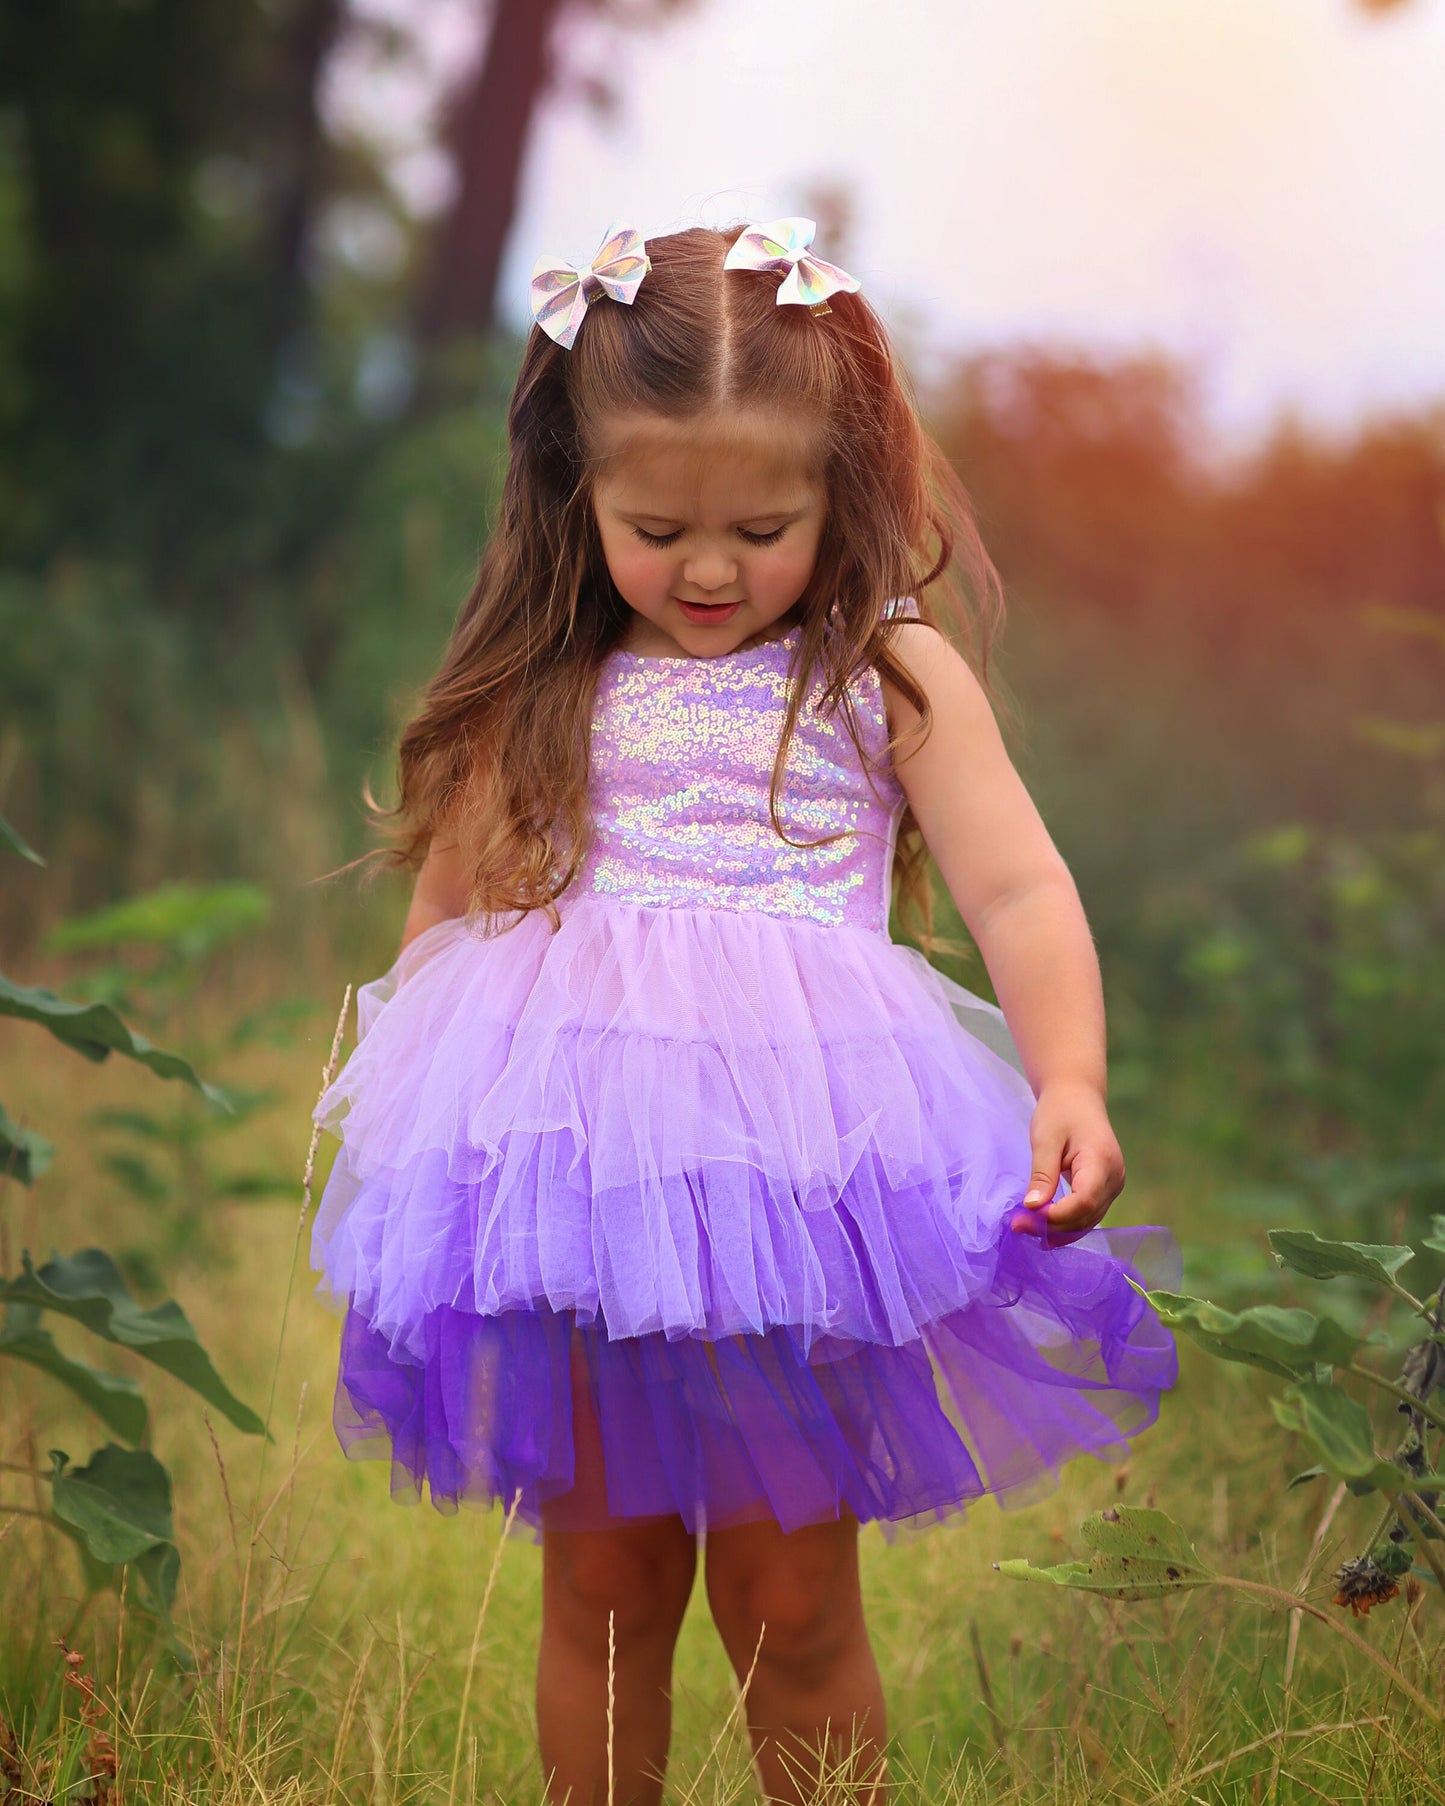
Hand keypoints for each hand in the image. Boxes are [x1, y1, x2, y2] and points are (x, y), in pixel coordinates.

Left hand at [1008, 1079, 1124, 1239]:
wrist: (1077, 1097)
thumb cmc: (1060, 1112)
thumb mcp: (1045, 1139)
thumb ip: (1042, 1174)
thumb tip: (1033, 1207)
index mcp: (1101, 1161)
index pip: (1083, 1201)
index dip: (1056, 1216)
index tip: (1026, 1216)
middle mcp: (1114, 1177)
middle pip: (1086, 1215)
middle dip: (1052, 1226)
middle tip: (1017, 1225)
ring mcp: (1113, 1185)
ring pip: (1088, 1220)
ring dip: (1058, 1229)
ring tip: (1025, 1227)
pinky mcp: (1106, 1189)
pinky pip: (1088, 1213)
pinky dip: (1067, 1222)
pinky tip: (1043, 1226)